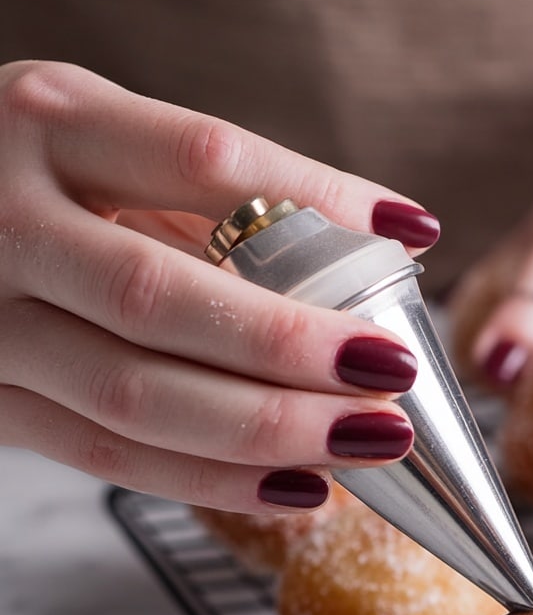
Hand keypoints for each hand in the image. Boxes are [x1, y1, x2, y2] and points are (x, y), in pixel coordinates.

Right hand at [0, 61, 440, 510]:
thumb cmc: (27, 185)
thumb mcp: (98, 150)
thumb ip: (197, 198)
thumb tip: (362, 253)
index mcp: (50, 125)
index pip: (202, 158)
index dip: (313, 198)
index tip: (410, 235)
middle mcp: (7, 219)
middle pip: (161, 298)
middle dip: (291, 349)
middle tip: (392, 375)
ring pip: (135, 396)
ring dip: (267, 431)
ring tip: (366, 442)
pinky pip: (107, 457)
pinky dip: (212, 481)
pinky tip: (296, 489)